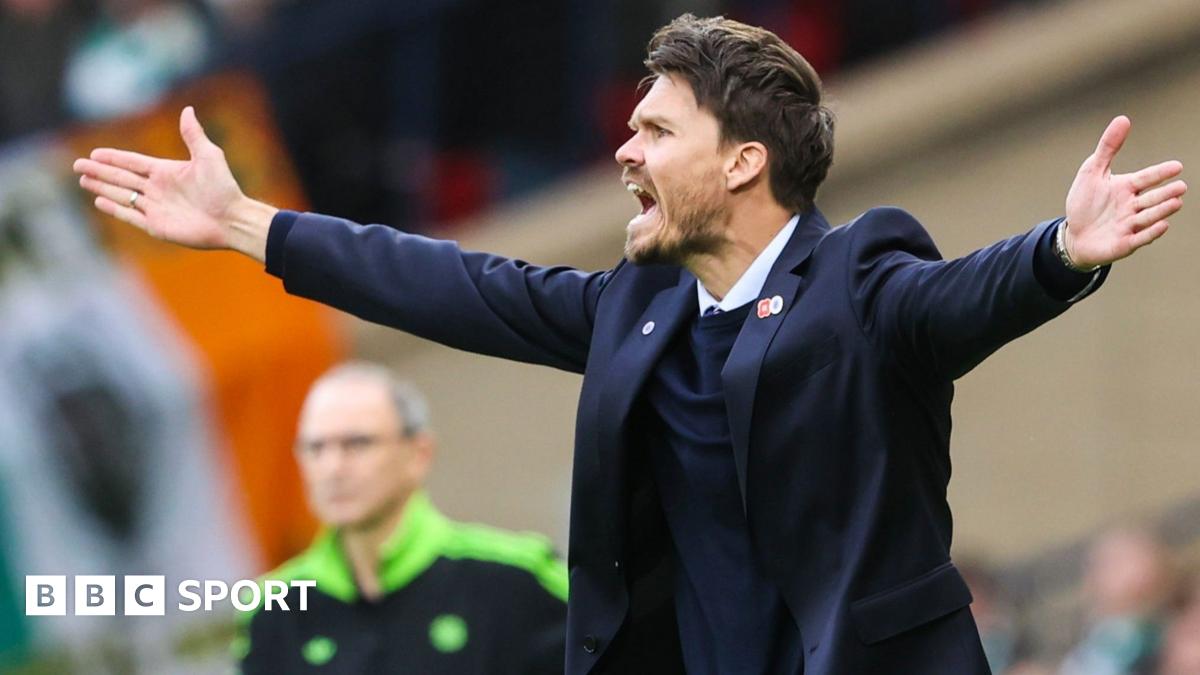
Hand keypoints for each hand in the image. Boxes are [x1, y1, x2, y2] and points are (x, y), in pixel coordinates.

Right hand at [73, 106, 275, 258]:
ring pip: (122, 195)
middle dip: (99, 172)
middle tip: (76, 166)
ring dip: (102, 188)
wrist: (231, 219)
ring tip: (83, 181)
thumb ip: (193, 134)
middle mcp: (158, 189)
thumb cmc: (223, 188)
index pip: (133, 162)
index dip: (114, 158)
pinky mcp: (156, 226)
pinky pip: (130, 216)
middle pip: (121, 178)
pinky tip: (100, 201)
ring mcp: (156, 208)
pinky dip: (115, 208)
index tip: (95, 153)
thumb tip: (187, 109)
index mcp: (166, 171)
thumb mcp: (209, 156)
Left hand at [1063, 115, 1185, 268]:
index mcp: (1127, 188)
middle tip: (1180, 187)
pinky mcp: (1125, 243)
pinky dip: (1151, 232)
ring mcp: (1130, 225)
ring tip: (1176, 202)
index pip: (1147, 178)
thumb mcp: (1091, 172)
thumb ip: (1108, 148)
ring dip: (1162, 210)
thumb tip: (1123, 119)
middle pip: (1151, 198)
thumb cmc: (1085, 204)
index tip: (1176, 166)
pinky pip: (1140, 237)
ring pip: (1149, 217)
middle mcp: (1133, 206)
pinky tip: (1163, 225)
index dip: (1160, 173)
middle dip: (1166, 193)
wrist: (1073, 235)